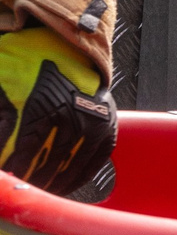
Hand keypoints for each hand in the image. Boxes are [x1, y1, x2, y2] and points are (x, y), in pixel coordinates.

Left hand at [0, 26, 113, 197]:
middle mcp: (72, 120)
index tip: (9, 178)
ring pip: (69, 171)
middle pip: (45, 169)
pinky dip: (76, 178)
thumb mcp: (1, 92)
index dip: (13, 172)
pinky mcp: (108, 127)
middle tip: (21, 185)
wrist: (61, 44)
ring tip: (37, 191)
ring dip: (50, 185)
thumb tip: (2, 160)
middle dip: (29, 181)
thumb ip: (2, 125)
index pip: (22, 159)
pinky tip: (61, 185)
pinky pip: (92, 163)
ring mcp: (94, 125)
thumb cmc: (22, 64)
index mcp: (42, 110)